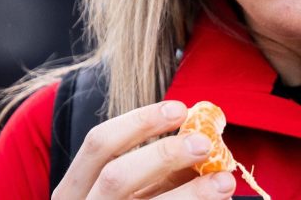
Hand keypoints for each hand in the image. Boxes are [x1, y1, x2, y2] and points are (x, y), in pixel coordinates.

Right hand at [52, 100, 236, 198]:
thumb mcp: (134, 190)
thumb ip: (161, 166)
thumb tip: (204, 134)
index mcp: (75, 187)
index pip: (99, 143)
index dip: (139, 122)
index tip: (181, 109)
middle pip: (116, 176)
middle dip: (162, 155)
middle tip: (204, 144)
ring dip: (190, 194)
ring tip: (225, 182)